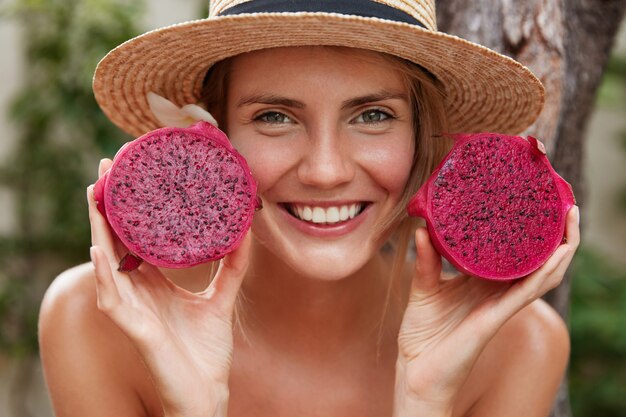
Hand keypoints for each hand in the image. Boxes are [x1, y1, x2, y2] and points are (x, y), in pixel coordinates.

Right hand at [88, 159, 248, 416]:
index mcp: (154, 282)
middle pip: (116, 241)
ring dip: (98, 228)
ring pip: (106, 261)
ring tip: (96, 194)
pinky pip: (112, 297)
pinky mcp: (132, 327)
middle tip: (109, 168)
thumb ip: (232, 266)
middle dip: (109, 206)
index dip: (131, 209)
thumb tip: (245, 230)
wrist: (205, 392)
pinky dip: (104, 272)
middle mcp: (137, 290)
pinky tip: (101, 248)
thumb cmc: (206, 351)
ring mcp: (131, 307)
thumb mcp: (221, 298)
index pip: (136, 238)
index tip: (134, 175)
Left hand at [394, 206, 579, 415]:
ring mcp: (502, 303)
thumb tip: (422, 229)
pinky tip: (558, 253)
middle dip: (553, 233)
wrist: (416, 368)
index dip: (526, 230)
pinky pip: (528, 291)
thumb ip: (426, 260)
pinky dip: (546, 272)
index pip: (512, 251)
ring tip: (570, 218)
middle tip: (562, 202)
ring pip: (543, 273)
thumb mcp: (423, 287)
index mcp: (481, 280)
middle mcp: (497, 290)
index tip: (533, 200)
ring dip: (561, 247)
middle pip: (536, 259)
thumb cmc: (422, 331)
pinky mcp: (499, 316)